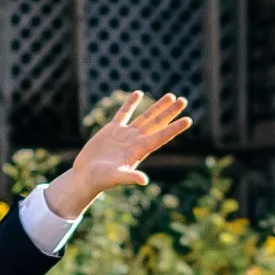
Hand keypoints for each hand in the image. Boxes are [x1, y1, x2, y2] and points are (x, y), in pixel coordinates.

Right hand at [44, 92, 193, 218]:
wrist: (85, 176)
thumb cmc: (100, 180)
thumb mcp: (116, 177)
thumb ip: (130, 177)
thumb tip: (144, 181)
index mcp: (139, 150)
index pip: (161, 136)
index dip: (174, 128)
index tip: (188, 120)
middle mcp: (135, 141)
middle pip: (157, 123)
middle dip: (170, 112)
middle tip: (184, 100)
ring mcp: (125, 134)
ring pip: (145, 117)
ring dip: (158, 106)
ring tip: (171, 96)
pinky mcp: (112, 130)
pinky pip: (124, 113)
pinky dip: (131, 103)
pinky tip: (138, 93)